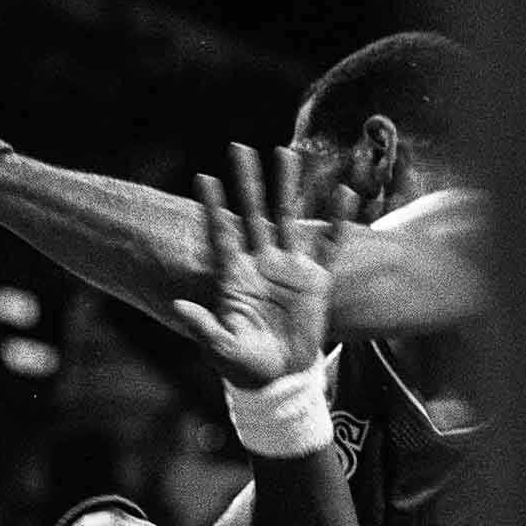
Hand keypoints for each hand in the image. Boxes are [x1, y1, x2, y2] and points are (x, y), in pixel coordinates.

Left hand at [173, 144, 352, 388]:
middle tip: (239, 147)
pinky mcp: (315, 282)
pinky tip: (345, 194)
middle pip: (253, 214)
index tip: (203, 176)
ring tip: (286, 153)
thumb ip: (204, 327)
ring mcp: (289, 270)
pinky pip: (330, 247)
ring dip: (288, 187)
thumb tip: (179, 305)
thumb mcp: (222, 349)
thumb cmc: (245, 366)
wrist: (280, 378)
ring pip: (289, 219)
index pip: (220, 234)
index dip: (212, 206)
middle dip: (247, 181)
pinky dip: (338, 222)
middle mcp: (260, 265)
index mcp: (235, 278)